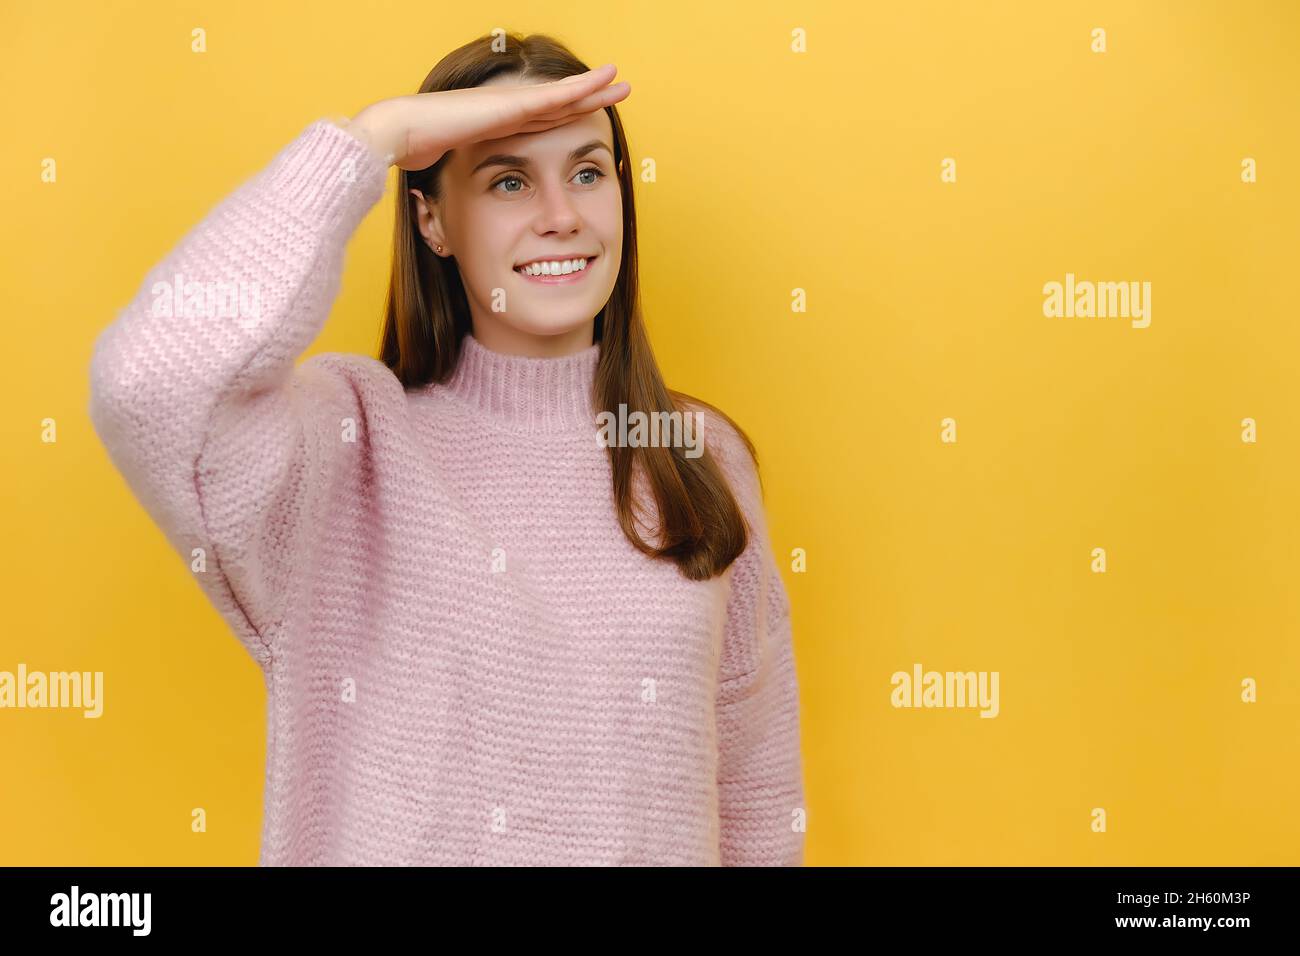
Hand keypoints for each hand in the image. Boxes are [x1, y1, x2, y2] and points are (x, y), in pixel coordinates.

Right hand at [340, 64, 629, 170]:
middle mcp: (508, 111)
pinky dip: (581, 88)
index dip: (566, 115)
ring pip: (563, 95)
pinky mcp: (511, 104)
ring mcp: (510, 104)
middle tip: (617, 90)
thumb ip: (466, 182)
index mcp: (498, 127)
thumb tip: (463, 211)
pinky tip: (603, 80)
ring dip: (593, 87)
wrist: (401, 133)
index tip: (588, 115)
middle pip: (559, 104)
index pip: (541, 121)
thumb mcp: (453, 174)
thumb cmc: (416, 155)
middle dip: (589, 97)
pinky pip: (555, 96)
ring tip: (619, 78)